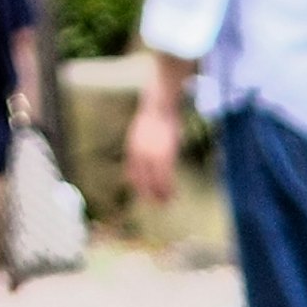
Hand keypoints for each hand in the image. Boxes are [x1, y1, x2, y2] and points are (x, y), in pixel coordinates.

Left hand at [125, 87, 180, 208]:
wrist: (160, 103)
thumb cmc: (154, 115)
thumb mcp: (143, 131)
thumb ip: (141, 145)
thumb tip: (144, 155)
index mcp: (133, 148)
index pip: (132, 173)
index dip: (138, 186)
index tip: (145, 195)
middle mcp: (139, 155)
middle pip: (142, 181)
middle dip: (149, 195)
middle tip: (158, 204)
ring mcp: (151, 155)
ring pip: (155, 183)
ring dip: (161, 195)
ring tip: (167, 203)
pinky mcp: (164, 155)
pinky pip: (166, 178)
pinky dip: (169, 188)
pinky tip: (174, 194)